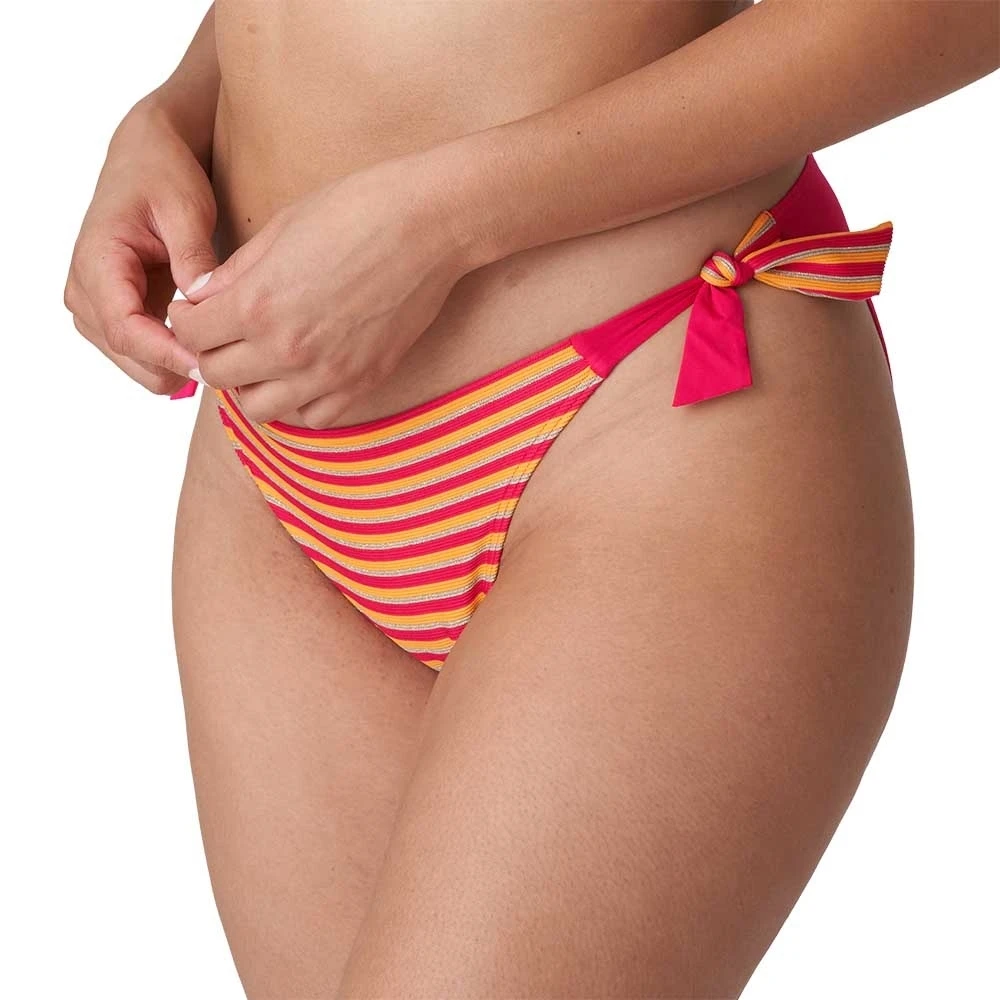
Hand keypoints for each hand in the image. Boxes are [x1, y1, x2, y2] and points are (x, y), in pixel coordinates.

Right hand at [63, 94, 217, 395]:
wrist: (145, 161)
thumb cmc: (163, 176)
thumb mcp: (185, 208)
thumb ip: (192, 256)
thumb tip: (201, 302)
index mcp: (97, 262)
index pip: (125, 329)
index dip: (167, 354)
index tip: (209, 364)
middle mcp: (85, 290)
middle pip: (129, 355)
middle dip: (176, 366)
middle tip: (230, 365)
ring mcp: (95, 307)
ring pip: (135, 363)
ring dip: (176, 366)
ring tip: (222, 353)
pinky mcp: (113, 314)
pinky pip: (142, 355)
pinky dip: (173, 359)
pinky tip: (207, 349)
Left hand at [166, 153, 473, 427]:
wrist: (429, 224)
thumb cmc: (356, 210)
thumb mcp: (280, 229)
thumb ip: (234, 273)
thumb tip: (200, 297)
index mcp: (256, 303)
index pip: (190, 334)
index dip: (186, 320)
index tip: (197, 310)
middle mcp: (285, 348)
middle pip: (216, 377)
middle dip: (211, 354)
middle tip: (223, 335)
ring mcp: (327, 373)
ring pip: (258, 409)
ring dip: (250, 387)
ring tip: (260, 360)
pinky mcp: (362, 382)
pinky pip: (314, 418)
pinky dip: (298, 404)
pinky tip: (301, 377)